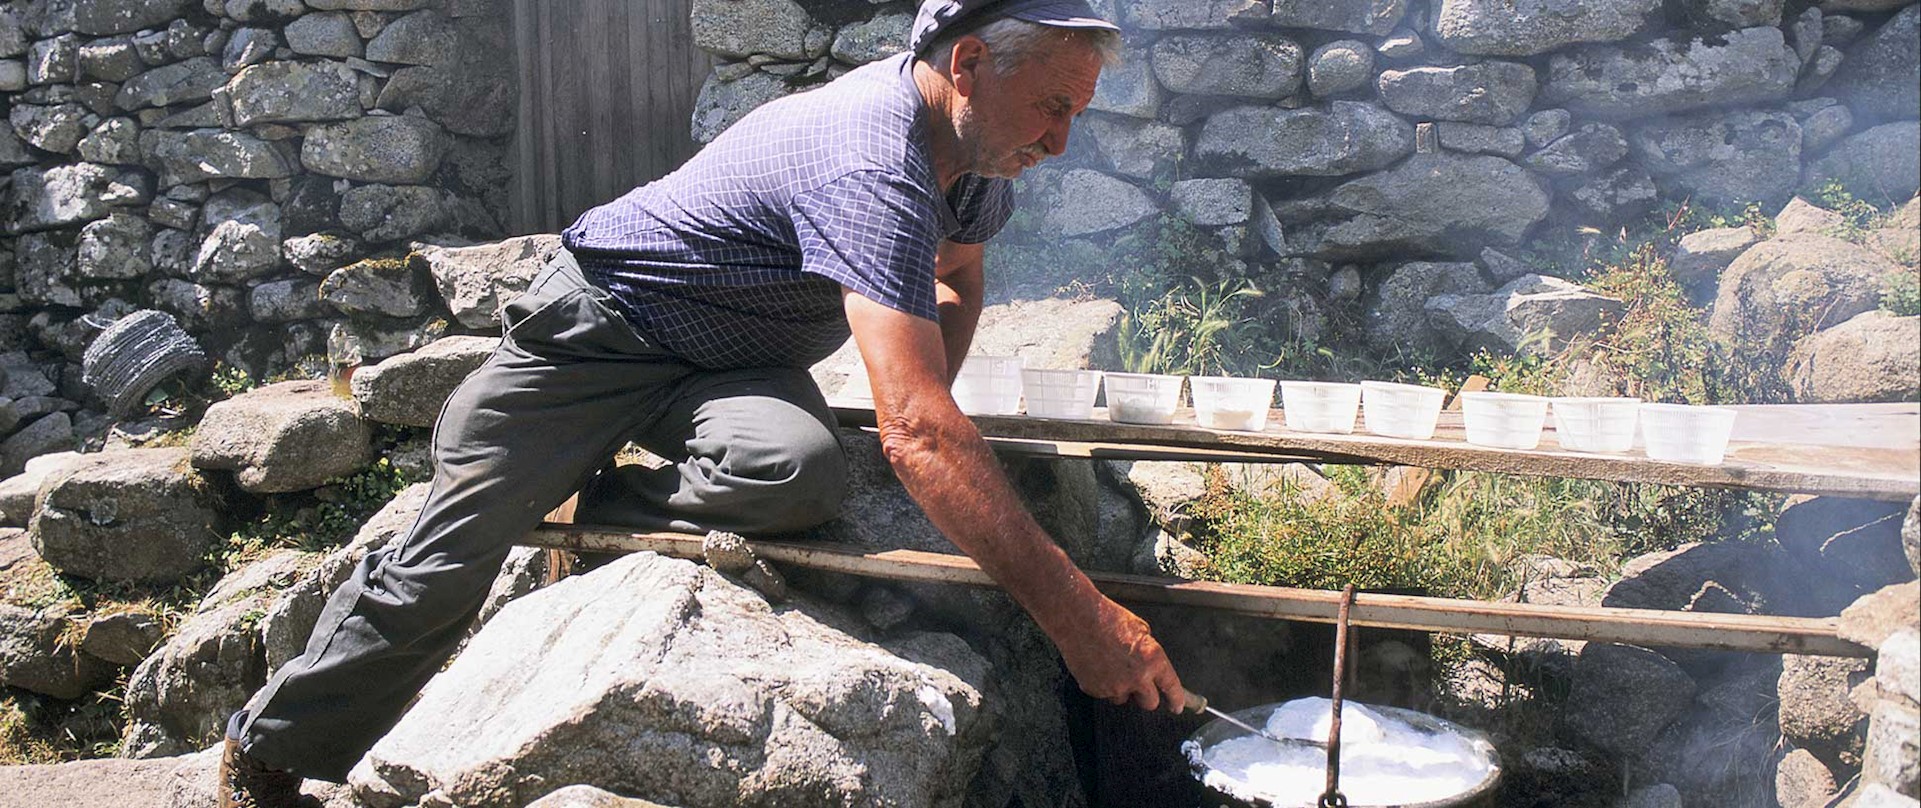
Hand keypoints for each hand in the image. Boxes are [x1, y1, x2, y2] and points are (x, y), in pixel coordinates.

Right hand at [1054, 595, 1186, 712]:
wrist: (1078, 618)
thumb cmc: (1107, 618)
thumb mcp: (1141, 629)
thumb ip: (1150, 652)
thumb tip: (1151, 666)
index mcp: (1152, 659)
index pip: (1171, 687)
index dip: (1176, 700)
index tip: (1176, 706)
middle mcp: (1136, 677)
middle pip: (1149, 703)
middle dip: (1146, 695)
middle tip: (1138, 682)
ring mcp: (1115, 686)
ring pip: (1124, 698)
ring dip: (1122, 689)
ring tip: (1111, 666)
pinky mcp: (1095, 689)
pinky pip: (1104, 693)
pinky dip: (1103, 684)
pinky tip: (1098, 665)